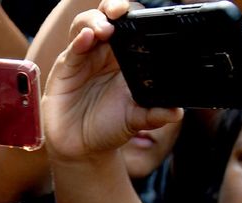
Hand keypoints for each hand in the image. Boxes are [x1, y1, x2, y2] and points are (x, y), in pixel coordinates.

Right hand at [43, 0, 181, 161]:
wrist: (81, 149)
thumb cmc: (108, 128)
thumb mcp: (136, 120)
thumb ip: (155, 113)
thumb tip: (177, 112)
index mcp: (126, 59)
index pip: (132, 27)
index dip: (135, 16)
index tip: (143, 17)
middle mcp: (105, 54)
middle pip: (108, 17)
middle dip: (114, 7)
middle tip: (121, 11)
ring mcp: (83, 59)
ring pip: (86, 25)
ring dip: (95, 20)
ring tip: (105, 29)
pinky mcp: (65, 70)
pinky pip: (71, 50)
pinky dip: (79, 41)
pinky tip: (87, 38)